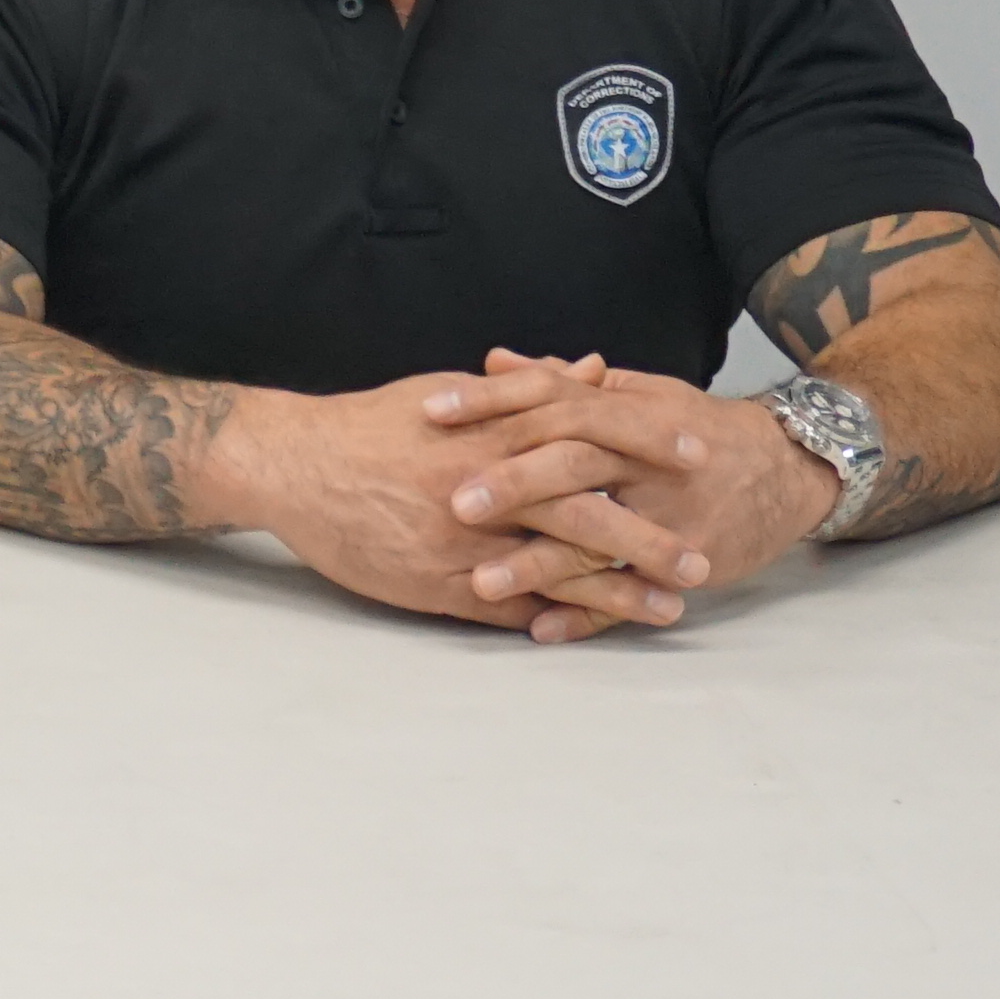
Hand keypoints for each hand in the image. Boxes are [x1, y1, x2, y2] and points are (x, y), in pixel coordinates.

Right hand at [207, 373, 698, 641]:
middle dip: (650, 537)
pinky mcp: (437, 582)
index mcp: (491, 429)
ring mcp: (463, 540)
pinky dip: (554, 617)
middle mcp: (484, 485)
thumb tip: (589, 369)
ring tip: (671, 608)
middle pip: (585, 511)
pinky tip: (595, 629)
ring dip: (618, 592)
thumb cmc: (372, 425)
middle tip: (705, 556)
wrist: (294, 465)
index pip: (588, 433)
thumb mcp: (450, 391)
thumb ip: (525, 387)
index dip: (647, 445)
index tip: (699, 455)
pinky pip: (508, 606)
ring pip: (556, 570)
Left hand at [434, 355, 839, 623]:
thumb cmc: (696, 428)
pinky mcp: (688, 564)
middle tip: (453, 502)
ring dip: (539, 564)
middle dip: (514, 484)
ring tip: (480, 583)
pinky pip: (629, 594)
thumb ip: (563, 383)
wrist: (787, 469)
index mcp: (626, 413)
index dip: (493, 402)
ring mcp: (671, 517)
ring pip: (597, 540)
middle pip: (574, 465)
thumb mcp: (636, 394)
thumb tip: (494, 360)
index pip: (552, 398)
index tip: (433, 409)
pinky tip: (538, 629)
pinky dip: (585, 615)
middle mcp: (648, 463)